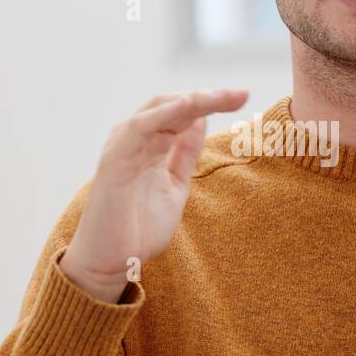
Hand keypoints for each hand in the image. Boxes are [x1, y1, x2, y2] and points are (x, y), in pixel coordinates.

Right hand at [59, 88, 248, 302]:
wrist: (112, 261)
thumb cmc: (139, 226)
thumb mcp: (175, 184)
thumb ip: (185, 153)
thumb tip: (202, 120)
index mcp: (152, 145)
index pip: (184, 113)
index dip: (213, 102)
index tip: (242, 97)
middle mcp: (137, 140)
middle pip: (174, 106)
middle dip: (208, 97)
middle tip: (238, 93)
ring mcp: (124, 147)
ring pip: (158, 111)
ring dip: (189, 101)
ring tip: (216, 96)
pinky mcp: (114, 160)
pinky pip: (137, 129)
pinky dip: (160, 115)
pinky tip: (184, 106)